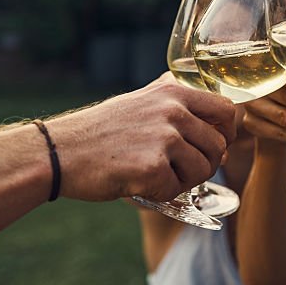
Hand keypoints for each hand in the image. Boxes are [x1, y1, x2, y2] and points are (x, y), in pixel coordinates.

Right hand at [47, 73, 235, 201]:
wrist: (57, 152)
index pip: (227, 110)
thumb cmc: (102, 132)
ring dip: (184, 181)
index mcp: (174, 91)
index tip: (217, 146)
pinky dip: (162, 193)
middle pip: (219, 146)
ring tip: (156, 176)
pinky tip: (139, 184)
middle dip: (205, 164)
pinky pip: (177, 188)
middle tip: (179, 171)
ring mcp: (164, 136)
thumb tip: (224, 130)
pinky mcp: (152, 165)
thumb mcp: (144, 102)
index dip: (228, 133)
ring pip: (204, 169)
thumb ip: (180, 107)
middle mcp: (173, 110)